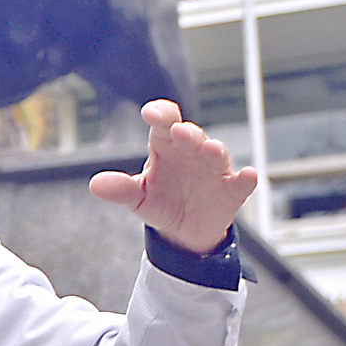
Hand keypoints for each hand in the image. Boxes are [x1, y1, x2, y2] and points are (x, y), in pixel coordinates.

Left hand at [88, 100, 258, 253]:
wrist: (182, 232)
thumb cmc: (161, 202)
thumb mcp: (138, 198)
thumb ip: (120, 190)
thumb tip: (96, 184)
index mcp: (166, 146)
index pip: (165, 122)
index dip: (161, 113)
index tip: (151, 113)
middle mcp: (191, 152)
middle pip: (192, 135)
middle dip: (188, 133)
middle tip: (181, 132)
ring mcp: (213, 170)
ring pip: (217, 153)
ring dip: (214, 150)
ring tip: (209, 150)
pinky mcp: (231, 191)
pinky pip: (240, 182)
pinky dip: (245, 178)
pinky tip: (249, 175)